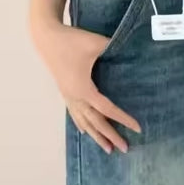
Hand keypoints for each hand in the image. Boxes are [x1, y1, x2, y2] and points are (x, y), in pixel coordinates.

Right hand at [31, 18, 140, 152]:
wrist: (46, 35)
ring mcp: (68, 96)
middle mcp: (76, 97)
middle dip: (111, 136)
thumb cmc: (71, 40)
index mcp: (84, 89)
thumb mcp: (96, 43)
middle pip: (96, 122)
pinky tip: (85, 131)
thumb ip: (114, 49)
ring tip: (107, 149)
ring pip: (84, 122)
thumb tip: (132, 53)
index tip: (137, 128)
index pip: (108, 110)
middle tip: (125, 149)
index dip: (123, 119)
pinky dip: (81, 124)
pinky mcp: (64, 91)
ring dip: (96, 136)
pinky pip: (74, 113)